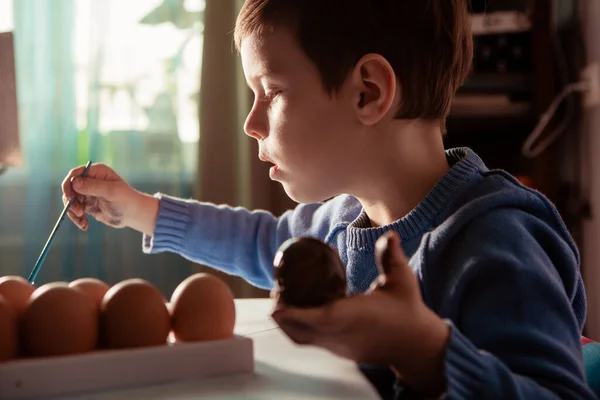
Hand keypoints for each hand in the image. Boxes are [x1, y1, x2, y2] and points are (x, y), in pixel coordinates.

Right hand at [61, 163, 158, 235]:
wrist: (133, 214)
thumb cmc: (126, 200)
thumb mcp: (111, 192)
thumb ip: (93, 187)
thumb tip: (74, 182)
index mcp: (97, 172)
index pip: (75, 174)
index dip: (69, 184)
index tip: (69, 197)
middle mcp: (91, 180)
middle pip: (70, 188)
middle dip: (71, 200)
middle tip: (79, 212)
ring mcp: (88, 193)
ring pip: (71, 200)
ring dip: (73, 211)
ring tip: (82, 221)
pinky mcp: (88, 205)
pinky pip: (75, 210)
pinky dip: (77, 218)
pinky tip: (85, 225)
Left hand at [271, 231, 449, 396]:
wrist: (417, 346)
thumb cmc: (409, 310)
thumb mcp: (403, 280)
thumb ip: (391, 256)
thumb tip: (391, 234)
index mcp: (357, 316)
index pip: (320, 318)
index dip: (294, 314)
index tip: (276, 304)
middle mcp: (344, 334)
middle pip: (301, 331)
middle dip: (282, 313)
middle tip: (277, 290)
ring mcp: (340, 347)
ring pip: (303, 339)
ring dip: (287, 323)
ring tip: (282, 300)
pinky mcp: (340, 352)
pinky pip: (310, 341)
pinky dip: (297, 329)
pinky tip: (295, 312)